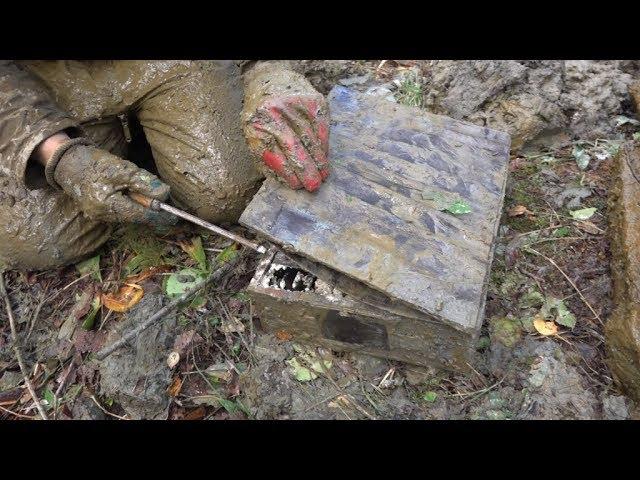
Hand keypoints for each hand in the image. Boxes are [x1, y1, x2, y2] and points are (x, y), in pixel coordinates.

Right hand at [54, 144, 173, 225]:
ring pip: (130, 215)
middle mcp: (103, 215)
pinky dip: (131, 205)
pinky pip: (122, 211)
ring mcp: (100, 216)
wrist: (68, 163)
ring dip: (141, 206)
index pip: (140, 215)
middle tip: (167, 207)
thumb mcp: (123, 169)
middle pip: (136, 217)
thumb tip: (165, 195)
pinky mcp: (100, 212)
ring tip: (142, 194)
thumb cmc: (95, 164)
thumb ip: (145, 183)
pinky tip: (131, 195)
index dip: (159, 217)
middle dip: (151, 211)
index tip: (175, 218)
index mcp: (107, 205)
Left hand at [243, 65, 329, 191]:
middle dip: (306, 169)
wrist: (271, 80)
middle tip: (314, 186)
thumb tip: (286, 180)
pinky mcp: (313, 100)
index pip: (274, 152)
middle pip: (294, 146)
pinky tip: (324, 157)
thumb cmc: (261, 115)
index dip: (287, 171)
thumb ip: (265, 156)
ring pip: (311, 138)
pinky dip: (324, 145)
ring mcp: (295, 104)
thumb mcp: (254, 134)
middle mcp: (275, 111)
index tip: (297, 185)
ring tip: (323, 175)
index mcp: (256, 123)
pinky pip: (321, 128)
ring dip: (318, 160)